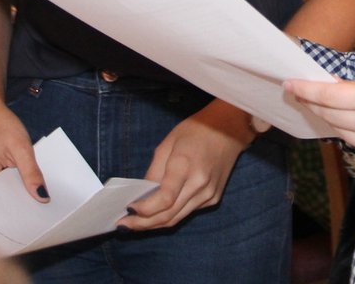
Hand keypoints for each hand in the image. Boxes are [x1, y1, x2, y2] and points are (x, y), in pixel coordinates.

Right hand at [0, 103, 47, 202]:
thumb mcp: (21, 146)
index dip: (22, 208)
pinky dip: (11, 187)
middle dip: (21, 202)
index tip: (41, 209)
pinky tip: (24, 184)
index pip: (3, 205)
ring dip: (16, 194)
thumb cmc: (0, 125)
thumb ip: (31, 172)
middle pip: (1, 202)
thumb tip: (42, 196)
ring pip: (0, 196)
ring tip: (34, 193)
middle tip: (42, 203)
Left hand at [125, 99, 255, 230]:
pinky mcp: (213, 198)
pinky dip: (170, 215)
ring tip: (136, 223)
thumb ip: (154, 171)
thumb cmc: (195, 131)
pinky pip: (187, 212)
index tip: (126, 211)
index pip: (163, 199)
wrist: (229, 129)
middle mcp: (199, 184)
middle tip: (124, 225)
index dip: (143, 210)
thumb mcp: (167, 144)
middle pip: (168, 215)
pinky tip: (157, 213)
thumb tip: (141, 195)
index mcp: (185, 166)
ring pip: (177, 218)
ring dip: (155, 223)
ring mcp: (209, 194)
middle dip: (144, 224)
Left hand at [284, 76, 354, 168]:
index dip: (306, 90)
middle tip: (298, 91)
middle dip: (311, 102)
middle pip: (329, 114)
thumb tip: (333, 87)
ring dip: (328, 117)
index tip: (289, 83)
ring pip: (339, 131)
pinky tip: (347, 121)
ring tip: (318, 104)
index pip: (329, 96)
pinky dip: (349, 131)